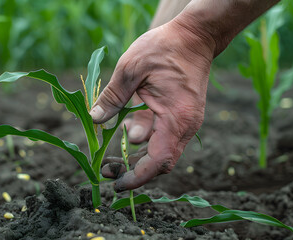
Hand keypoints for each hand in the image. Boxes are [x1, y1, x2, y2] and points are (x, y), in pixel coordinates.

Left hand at [90, 16, 215, 191]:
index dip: (137, 177)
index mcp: (175, 118)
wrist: (195, 36)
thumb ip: (113, 97)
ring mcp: (186, 122)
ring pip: (162, 152)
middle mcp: (185, 126)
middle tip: (106, 169)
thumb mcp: (130, 68)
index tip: (116, 183)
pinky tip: (127, 130)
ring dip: (137, 156)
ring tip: (111, 153)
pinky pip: (164, 138)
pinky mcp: (183, 117)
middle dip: (133, 170)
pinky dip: (145, 141)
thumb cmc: (164, 48)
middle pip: (160, 162)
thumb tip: (96, 120)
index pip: (159, 161)